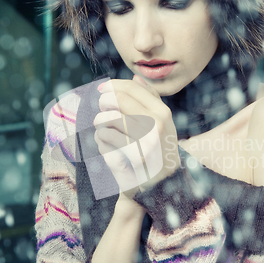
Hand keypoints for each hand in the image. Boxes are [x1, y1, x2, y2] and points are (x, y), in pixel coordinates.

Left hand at [94, 75, 179, 196]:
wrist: (163, 186)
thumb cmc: (159, 150)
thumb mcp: (162, 123)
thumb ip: (151, 99)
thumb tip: (136, 77)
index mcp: (163, 113)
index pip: (132, 88)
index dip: (112, 86)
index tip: (101, 90)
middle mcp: (156, 125)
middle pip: (117, 101)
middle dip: (104, 103)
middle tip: (100, 110)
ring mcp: (145, 141)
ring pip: (108, 121)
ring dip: (100, 124)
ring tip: (102, 129)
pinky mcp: (132, 158)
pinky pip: (105, 140)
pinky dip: (101, 141)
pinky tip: (105, 144)